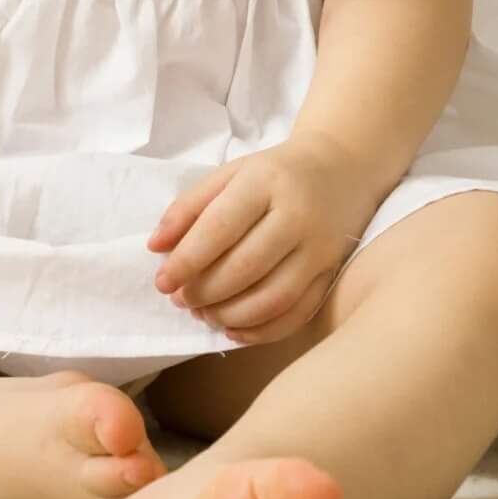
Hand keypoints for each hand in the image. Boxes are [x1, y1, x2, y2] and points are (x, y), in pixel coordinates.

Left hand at [145, 132, 381, 344]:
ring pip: (274, 297)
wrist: (342, 168)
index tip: (162, 282)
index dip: (187, 260)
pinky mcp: (334, 272)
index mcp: (264, 182)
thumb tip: (156, 247)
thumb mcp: (229, 174)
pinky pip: (298, 312)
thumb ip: (189, 207)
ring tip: (204, 314)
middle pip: (246, 268)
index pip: (220, 228)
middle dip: (206, 292)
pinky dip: (263, 330)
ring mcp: (321, 248)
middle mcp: (297, 216)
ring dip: (231, 315)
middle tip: (181, 300)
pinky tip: (235, 329)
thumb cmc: (273, 173)